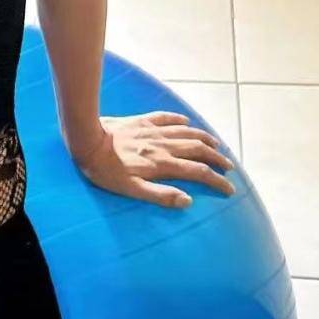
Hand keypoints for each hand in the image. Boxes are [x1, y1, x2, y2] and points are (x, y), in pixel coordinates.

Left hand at [65, 111, 236, 208]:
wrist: (88, 140)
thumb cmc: (106, 171)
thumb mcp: (132, 190)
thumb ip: (160, 195)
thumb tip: (188, 200)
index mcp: (162, 164)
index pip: (198, 172)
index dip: (216, 180)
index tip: (230, 189)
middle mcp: (163, 145)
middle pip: (197, 150)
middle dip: (217, 158)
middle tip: (229, 167)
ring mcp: (153, 131)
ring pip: (186, 132)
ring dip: (204, 138)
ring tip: (216, 145)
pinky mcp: (142, 121)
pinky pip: (166, 118)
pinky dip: (179, 120)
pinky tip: (186, 121)